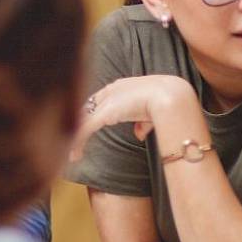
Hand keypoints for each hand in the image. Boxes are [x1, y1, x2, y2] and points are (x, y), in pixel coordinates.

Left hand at [69, 75, 195, 159]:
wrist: (170, 97)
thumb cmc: (167, 102)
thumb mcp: (152, 112)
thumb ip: (142, 122)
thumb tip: (139, 134)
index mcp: (122, 86)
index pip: (100, 99)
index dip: (93, 113)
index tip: (88, 126)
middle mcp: (111, 91)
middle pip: (87, 107)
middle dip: (78, 122)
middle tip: (72, 137)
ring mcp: (106, 102)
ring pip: (83, 119)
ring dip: (76, 136)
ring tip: (72, 153)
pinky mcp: (104, 113)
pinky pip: (85, 129)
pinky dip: (77, 142)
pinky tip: (74, 155)